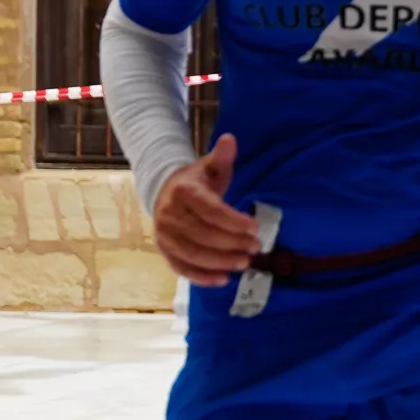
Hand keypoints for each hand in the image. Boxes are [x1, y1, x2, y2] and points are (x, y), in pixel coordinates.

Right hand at [152, 135, 258, 286]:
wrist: (165, 192)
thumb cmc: (196, 182)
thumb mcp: (209, 166)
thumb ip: (222, 157)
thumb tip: (230, 140)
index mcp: (183, 191)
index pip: (212, 210)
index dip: (235, 221)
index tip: (256, 228)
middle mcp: (170, 214)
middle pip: (204, 235)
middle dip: (233, 244)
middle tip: (256, 248)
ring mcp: (164, 235)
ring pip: (193, 254)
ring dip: (220, 262)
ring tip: (245, 263)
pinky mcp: (164, 251)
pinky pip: (181, 268)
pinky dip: (201, 277)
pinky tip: (222, 280)